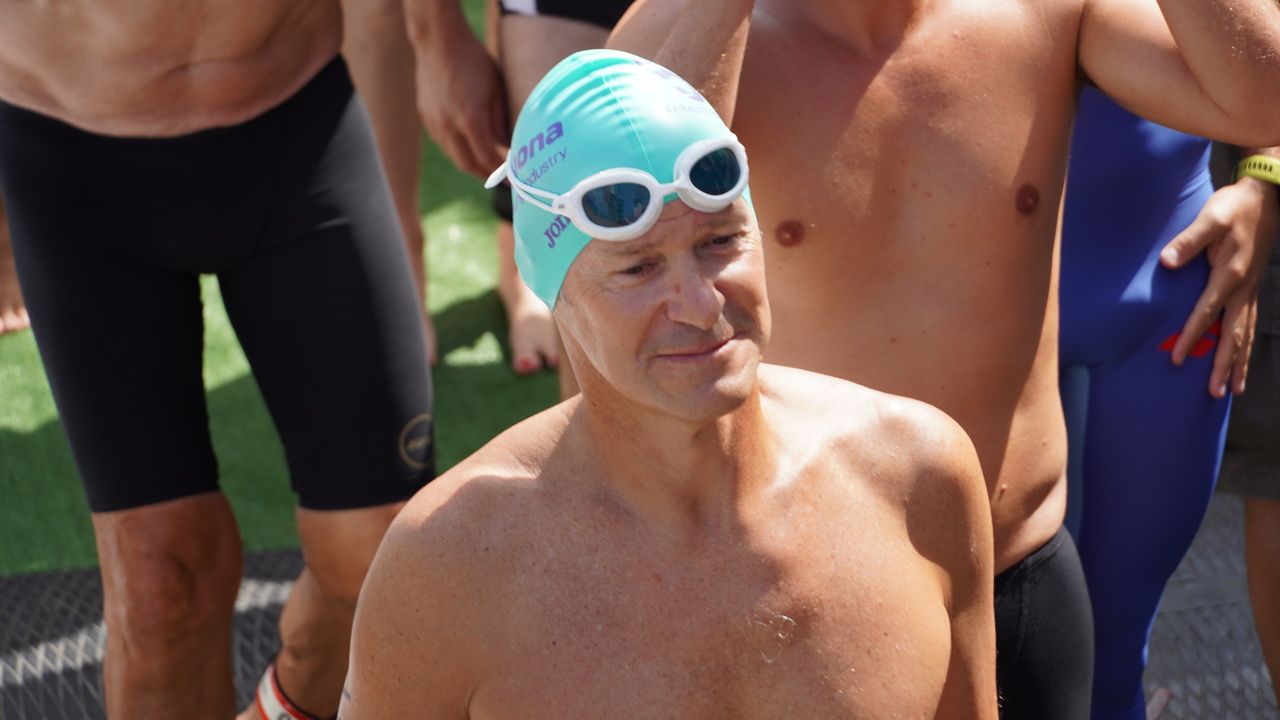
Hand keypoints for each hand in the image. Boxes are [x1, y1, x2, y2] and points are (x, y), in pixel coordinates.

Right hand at [413, 31, 508, 178]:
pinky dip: (455, 149)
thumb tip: (506, 146)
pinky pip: (442, 142)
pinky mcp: (425, 116)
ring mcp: (434, 122)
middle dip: (484, 174)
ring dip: (469, 162)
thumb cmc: (473, 60)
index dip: (500, 172)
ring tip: (483, 163)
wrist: (439, 41)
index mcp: (470, 120)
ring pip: (452, 155)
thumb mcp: (495, 90)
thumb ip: (500, 122)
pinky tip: (466, 144)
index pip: (487, 158)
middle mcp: (448, 126)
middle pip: (467, 164)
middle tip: (498, 176)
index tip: (511, 178)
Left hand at [1160, 176, 1278, 396]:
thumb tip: (1167, 262)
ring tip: (1233, 390)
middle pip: (1233, 334)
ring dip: (1239, 362)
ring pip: (1245, 334)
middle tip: (1216, 392)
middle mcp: (1243, 288)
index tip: (1179, 359)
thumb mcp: (1210, 218)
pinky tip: (1240, 359)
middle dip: (1225, 365)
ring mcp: (1250, 290)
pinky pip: (1249, 323)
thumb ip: (1188, 240)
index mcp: (1230, 275)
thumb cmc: (1234, 207)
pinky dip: (1245, 345)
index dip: (1192, 336)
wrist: (1265, 197)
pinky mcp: (1250, 287)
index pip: (1206, 313)